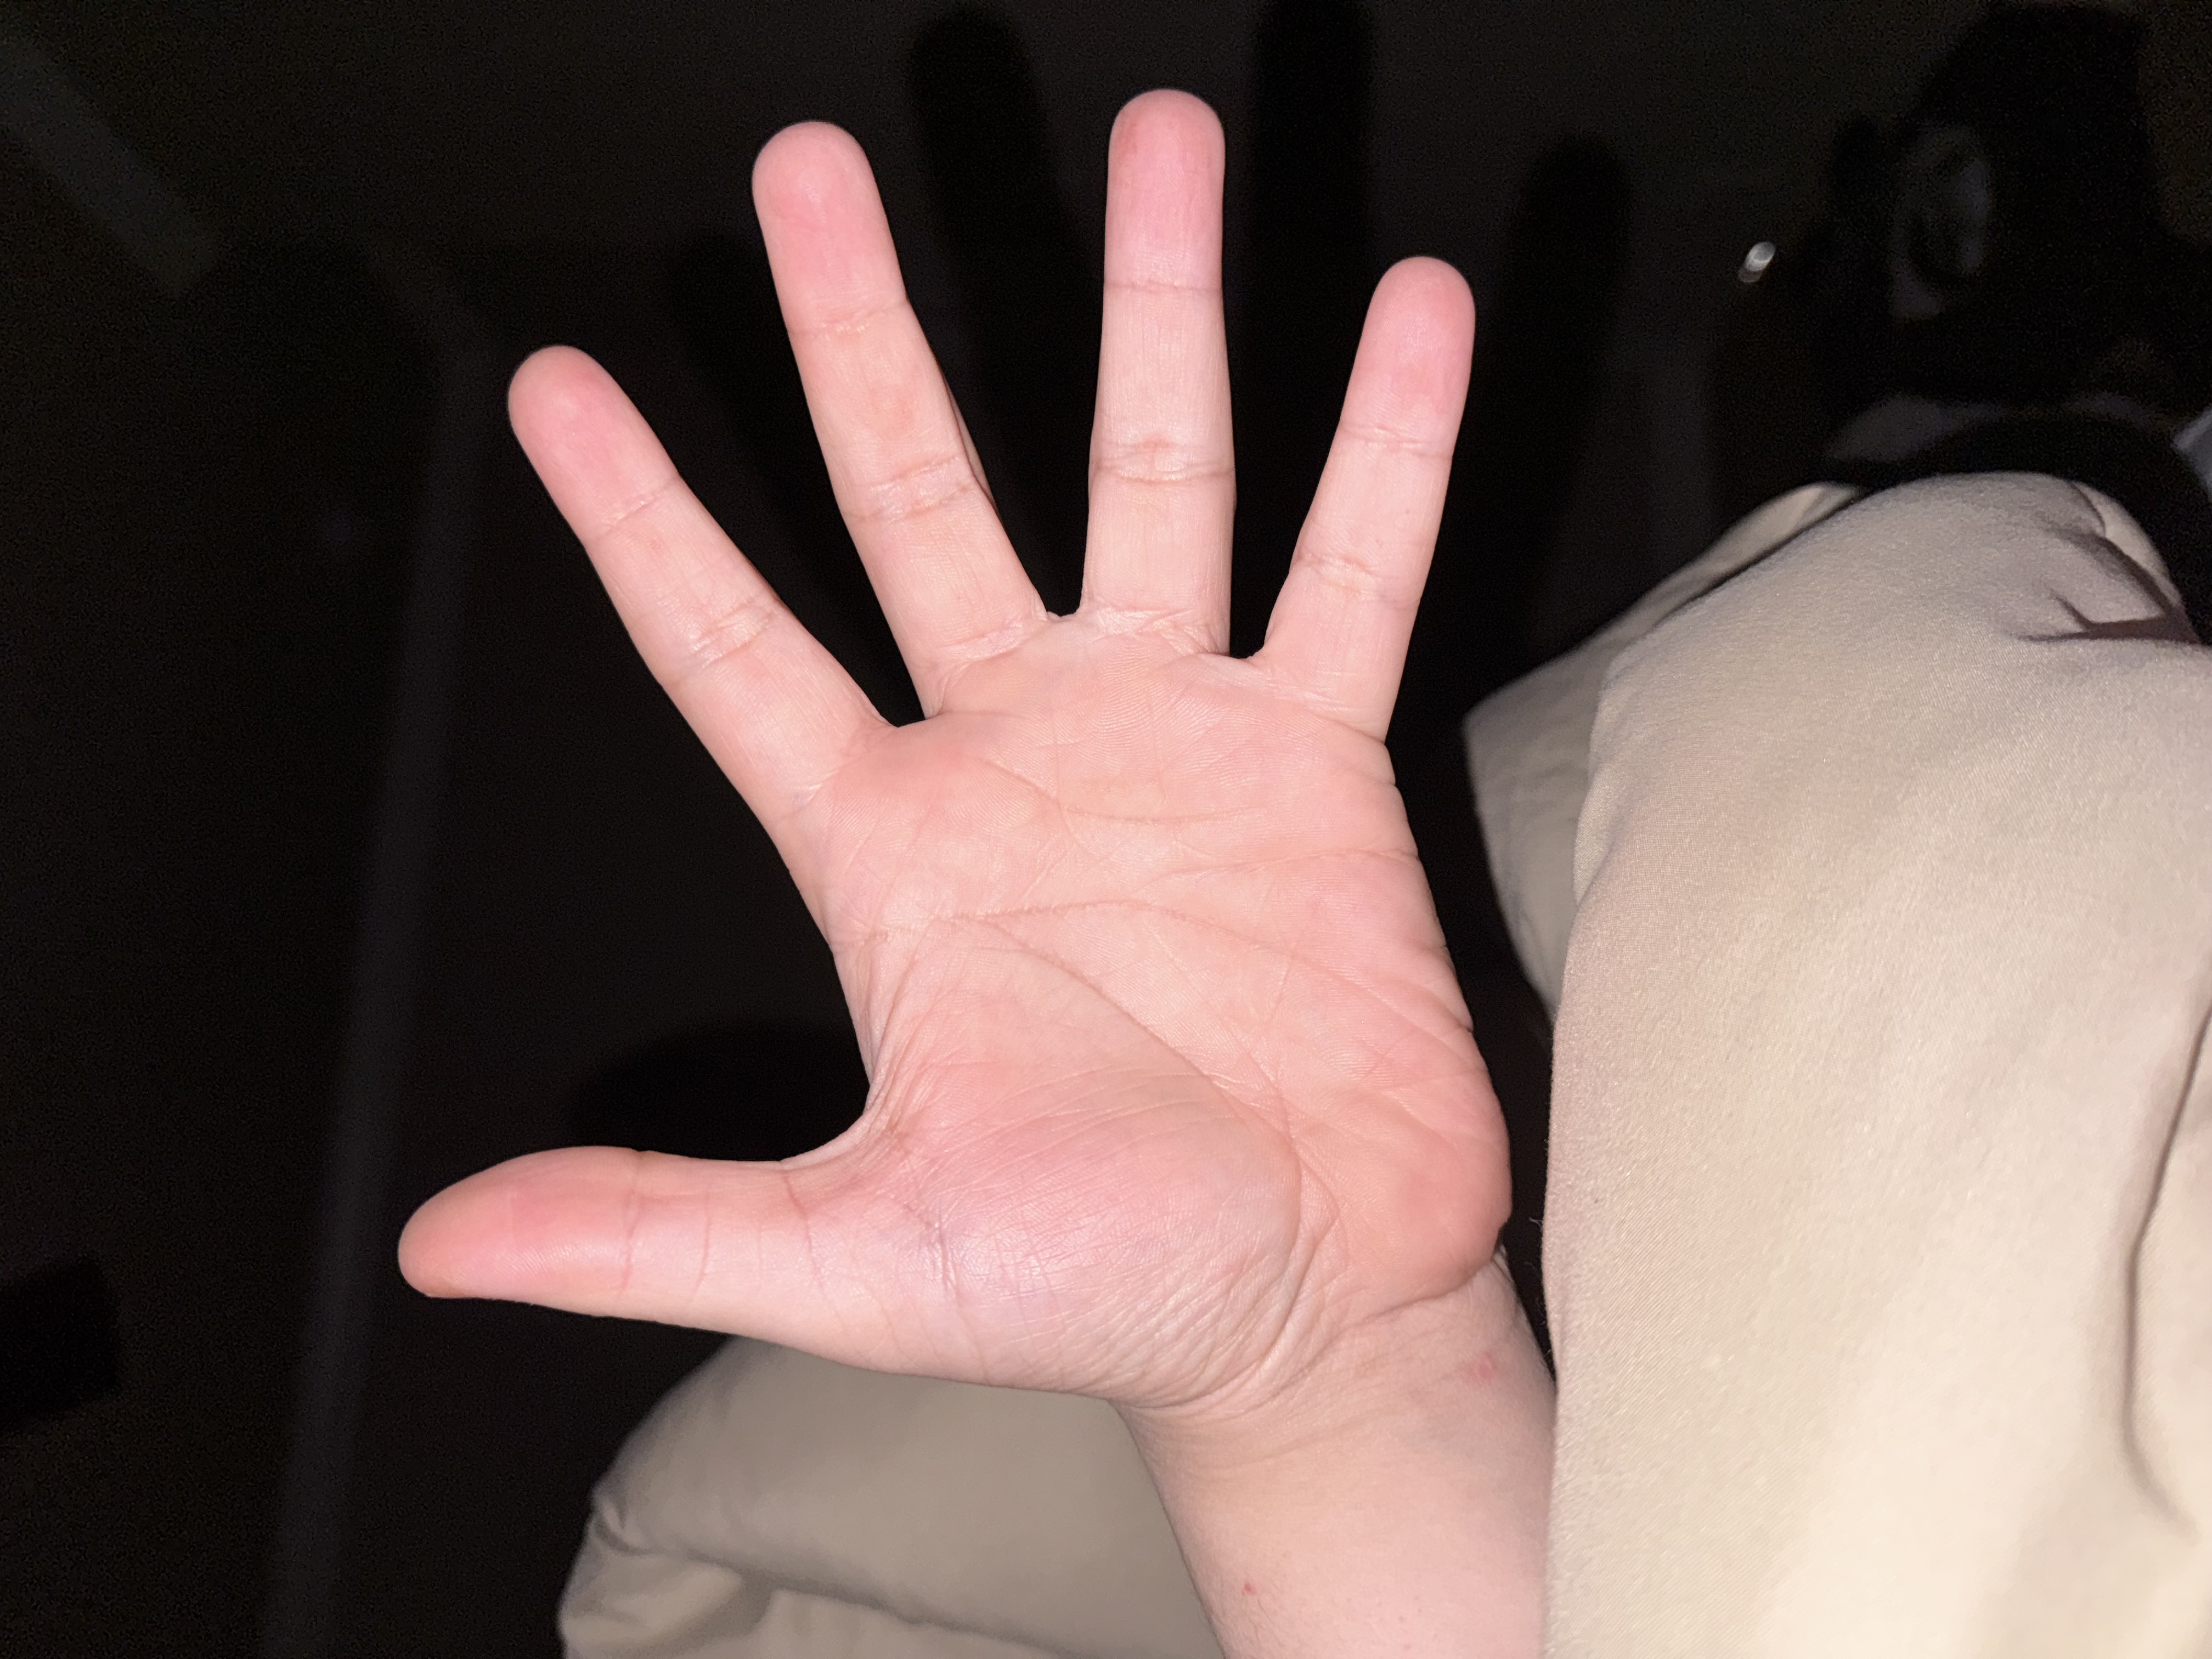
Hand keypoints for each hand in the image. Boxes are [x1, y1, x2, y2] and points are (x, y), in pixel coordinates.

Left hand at [400, 92, 1504, 1430]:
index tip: (562, 388)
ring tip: (1158, 146)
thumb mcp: (857, 1249)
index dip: (645, 521)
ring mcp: (1170, 735)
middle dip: (861, 332)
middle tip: (812, 176)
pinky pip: (1350, 570)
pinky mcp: (1315, 759)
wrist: (1307, 1301)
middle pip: (918, 494)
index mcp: (887, 848)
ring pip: (1152, 476)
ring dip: (1155, 311)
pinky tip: (1410, 314)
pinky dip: (1386, 449)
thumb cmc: (1089, 1283)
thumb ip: (661, 1219)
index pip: (729, 651)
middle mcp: (1016, 754)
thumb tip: (449, 1244)